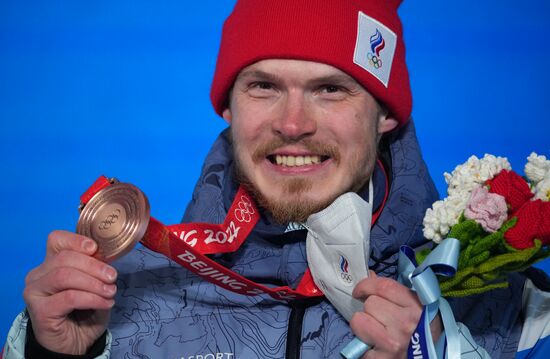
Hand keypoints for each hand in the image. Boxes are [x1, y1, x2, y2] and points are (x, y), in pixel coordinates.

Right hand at [23, 230, 117, 354]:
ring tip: (110, 292)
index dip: (77, 240)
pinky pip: (69, 297)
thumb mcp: (94, 284)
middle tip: (112, 277)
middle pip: (64, 258)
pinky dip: (92, 298)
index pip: (56, 240)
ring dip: (93, 283)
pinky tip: (105, 303)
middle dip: (94, 266)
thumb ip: (95, 268)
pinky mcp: (39, 311)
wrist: (76, 343)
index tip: (96, 249)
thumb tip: (107, 255)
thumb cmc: (85, 311)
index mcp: (50, 263)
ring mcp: (35, 293)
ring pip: (65, 276)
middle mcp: (38, 275)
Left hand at [349, 271, 441, 357]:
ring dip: (363, 323)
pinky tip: (373, 343)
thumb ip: (394, 292)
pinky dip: (362, 342)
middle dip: (369, 307)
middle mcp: (406, 324)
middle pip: (370, 303)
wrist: (429, 358)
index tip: (361, 290)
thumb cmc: (422, 332)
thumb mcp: (417, 308)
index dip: (366, 285)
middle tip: (378, 316)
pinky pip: (358, 342)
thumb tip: (369, 276)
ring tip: (375, 329)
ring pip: (360, 320)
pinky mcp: (381, 358)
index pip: (384, 287)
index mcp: (417, 307)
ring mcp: (393, 343)